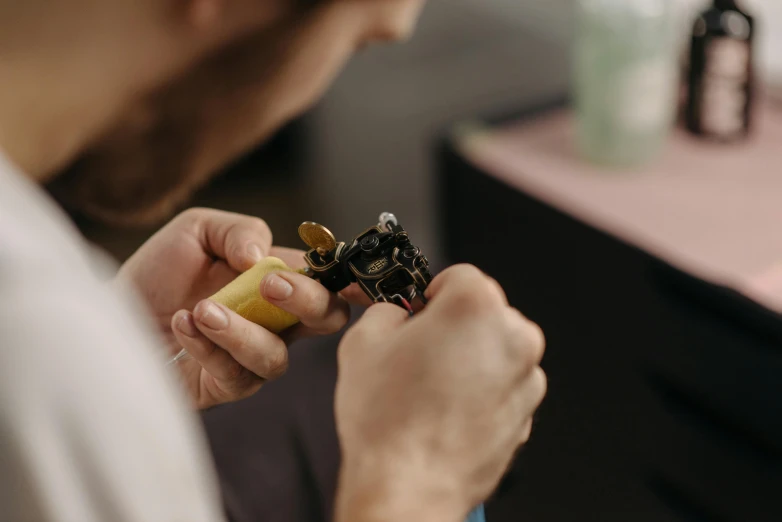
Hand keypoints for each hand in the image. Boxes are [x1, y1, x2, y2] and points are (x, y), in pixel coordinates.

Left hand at [117, 208, 357, 408]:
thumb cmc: (159, 273)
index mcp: (280, 282)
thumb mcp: (197, 231)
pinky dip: (208, 347)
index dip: (342, 277)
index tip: (326, 269)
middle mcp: (276, 321)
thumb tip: (262, 258)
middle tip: (269, 285)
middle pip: (326, 319)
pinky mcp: (224, 387)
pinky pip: (233, 375)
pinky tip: (182, 323)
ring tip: (201, 308)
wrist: (111, 313)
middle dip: (308, 301)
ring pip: (275, 356)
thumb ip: (238, 231)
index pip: (328, 280)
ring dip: (241, 331)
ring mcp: (252, 357)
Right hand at [334, 265, 546, 521]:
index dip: (431, 294)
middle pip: (481, 311)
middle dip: (452, 325)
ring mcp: (526, 376)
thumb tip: (399, 312)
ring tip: (429, 388)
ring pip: (493, 347)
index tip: (419, 312)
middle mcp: (512, 336)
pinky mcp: (528, 410)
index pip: (457, 275)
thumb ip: (387, 310)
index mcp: (477, 306)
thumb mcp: (363, 341)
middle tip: (417, 353)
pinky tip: (447, 409)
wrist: (408, 485)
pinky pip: (502, 382)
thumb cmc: (388, 420)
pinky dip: (482, 388)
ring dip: (468, 357)